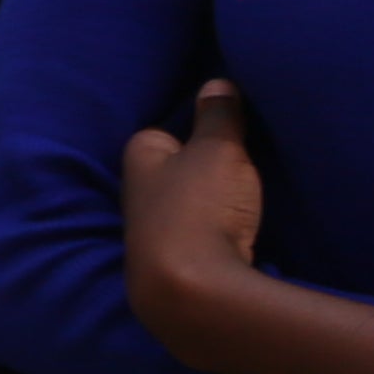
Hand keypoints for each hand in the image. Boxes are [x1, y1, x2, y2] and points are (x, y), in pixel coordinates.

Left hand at [123, 81, 271, 363]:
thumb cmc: (198, 208)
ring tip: (238, 207)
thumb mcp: (217, 151)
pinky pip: (196, 241)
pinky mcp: (171, 267)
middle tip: (237, 171)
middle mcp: (135, 195)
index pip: (160, 134)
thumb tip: (216, 82)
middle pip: (171, 173)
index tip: (221, 135)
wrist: (191, 291)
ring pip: (181, 209)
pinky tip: (231, 242)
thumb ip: (219, 117)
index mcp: (139, 158)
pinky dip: (211, 238)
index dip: (191, 133)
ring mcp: (150, 234)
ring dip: (206, 208)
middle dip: (197, 172)